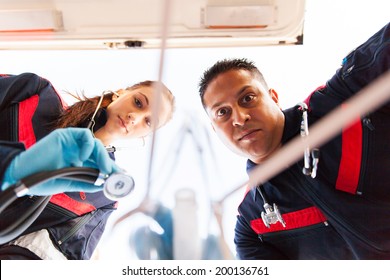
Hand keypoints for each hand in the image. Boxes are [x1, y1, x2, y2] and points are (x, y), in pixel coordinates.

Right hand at [1, 128, 121, 195]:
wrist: (22, 175)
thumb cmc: (42, 180)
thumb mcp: (69, 183)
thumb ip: (87, 182)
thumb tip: (105, 184)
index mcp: (78, 163)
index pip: (99, 163)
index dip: (111, 168)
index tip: (122, 176)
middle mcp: (77, 151)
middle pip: (100, 153)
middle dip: (110, 164)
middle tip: (116, 174)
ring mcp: (71, 143)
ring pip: (95, 144)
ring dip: (102, 156)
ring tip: (104, 169)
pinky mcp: (65, 135)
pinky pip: (84, 135)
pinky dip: (88, 145)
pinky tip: (84, 157)